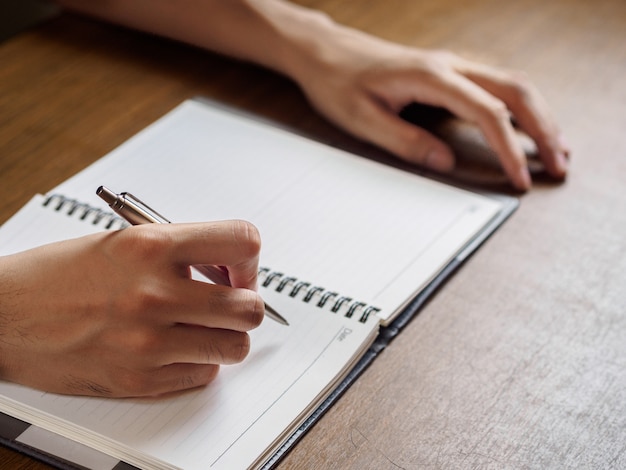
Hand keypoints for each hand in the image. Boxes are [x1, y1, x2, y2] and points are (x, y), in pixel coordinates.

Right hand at [0, 221, 263, 396]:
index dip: (250, 260)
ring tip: (203, 327)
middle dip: (246, 305)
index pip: (242, 242)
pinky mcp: (139, 379)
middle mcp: (154, 293)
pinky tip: (174, 348)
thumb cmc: (56, 276)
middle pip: (250, 307)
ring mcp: (148, 341)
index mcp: (151, 246)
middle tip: (228, 302)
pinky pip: (203, 375)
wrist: (2, 316)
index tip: (239, 270)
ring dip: (226, 337)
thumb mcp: (122, 241)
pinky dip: (197, 362)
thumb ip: (180, 250)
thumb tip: (227, 267)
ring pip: (235, 347)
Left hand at [292, 27, 569, 190]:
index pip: (488, 113)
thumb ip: (405, 141)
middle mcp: (450, 65)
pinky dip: (520, 108)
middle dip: (544, 129)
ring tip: (557, 148)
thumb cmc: (338, 82)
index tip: (521, 177)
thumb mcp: (362, 119)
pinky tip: (527, 126)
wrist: (325, 52)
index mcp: (431, 76)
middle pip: (516, 91)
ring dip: (539, 116)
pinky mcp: (448, 73)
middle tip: (560, 164)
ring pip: (512, 85)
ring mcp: (452, 66)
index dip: (510, 148)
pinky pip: (496, 86)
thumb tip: (445, 163)